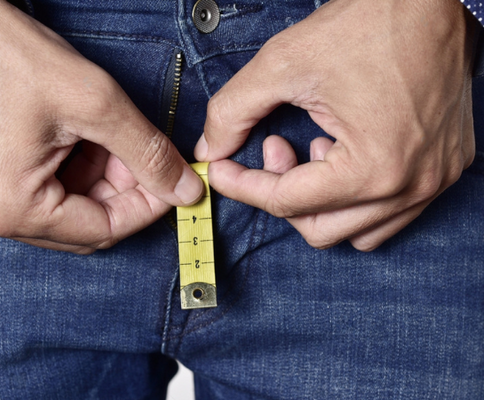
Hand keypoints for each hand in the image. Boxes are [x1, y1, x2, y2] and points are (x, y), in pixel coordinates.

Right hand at [0, 0, 202, 253]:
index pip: (104, 230)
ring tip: (112, 137)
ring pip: (72, 209)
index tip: (176, 184)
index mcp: (14, 208)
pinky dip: (79, 171)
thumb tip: (185, 189)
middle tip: (147, 155)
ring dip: (105, 179)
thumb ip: (147, 153)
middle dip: (126, 191)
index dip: (148, 207)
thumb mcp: (96, 104)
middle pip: (88, 224)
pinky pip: (50, 192)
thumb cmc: (8, 56)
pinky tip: (86, 139)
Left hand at [195, 0, 476, 250]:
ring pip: (354, 231)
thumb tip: (210, 150)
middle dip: (281, 195)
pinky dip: (353, 197)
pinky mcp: (444, 170)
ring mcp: (433, 182)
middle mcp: (410, 187)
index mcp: (373, 168)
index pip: (287, 202)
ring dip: (318, 201)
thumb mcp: (284, 64)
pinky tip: (341, 153)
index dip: (243, 186)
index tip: (221, 169)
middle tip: (271, 149)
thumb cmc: (371, 23)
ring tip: (311, 150)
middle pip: (319, 229)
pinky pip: (387, 213)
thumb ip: (233, 111)